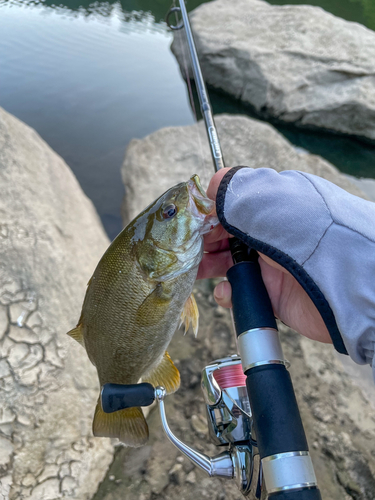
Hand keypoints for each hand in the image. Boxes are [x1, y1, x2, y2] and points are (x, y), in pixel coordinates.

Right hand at [198, 168, 331, 343]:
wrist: (343, 283)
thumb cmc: (304, 233)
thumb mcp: (266, 200)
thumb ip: (234, 189)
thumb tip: (212, 184)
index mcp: (272, 206)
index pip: (232, 206)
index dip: (208, 213)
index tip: (190, 223)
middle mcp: (271, 234)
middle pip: (226, 236)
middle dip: (203, 242)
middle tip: (186, 251)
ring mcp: (272, 265)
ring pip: (229, 265)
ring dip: (209, 267)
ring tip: (196, 272)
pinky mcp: (272, 295)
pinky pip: (242, 293)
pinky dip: (229, 293)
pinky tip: (228, 292)